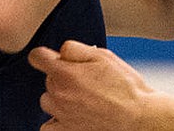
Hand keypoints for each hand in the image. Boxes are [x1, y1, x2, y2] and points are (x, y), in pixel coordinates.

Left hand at [29, 42, 156, 130]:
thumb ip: (76, 50)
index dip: (43, 54)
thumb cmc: (123, 86)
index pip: (37, 57)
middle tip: (83, 77)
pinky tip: (70, 114)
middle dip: (61, 75)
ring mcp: (61, 115)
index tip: (48, 57)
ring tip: (79, 96)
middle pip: (48, 78)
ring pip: (47, 100)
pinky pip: (48, 125)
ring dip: (58, 96)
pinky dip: (55, 119)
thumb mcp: (103, 56)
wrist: (136, 116)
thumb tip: (60, 51)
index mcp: (66, 73)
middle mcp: (59, 95)